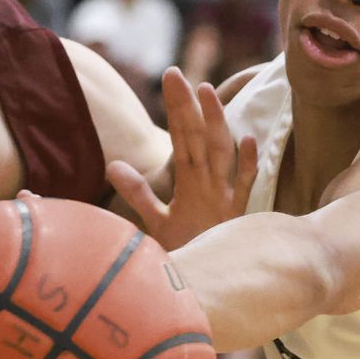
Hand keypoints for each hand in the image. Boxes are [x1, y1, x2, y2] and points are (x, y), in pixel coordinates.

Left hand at [108, 67, 256, 249]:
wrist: (212, 284)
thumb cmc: (190, 249)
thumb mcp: (158, 220)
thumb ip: (138, 192)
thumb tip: (112, 165)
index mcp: (191, 179)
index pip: (180, 134)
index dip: (175, 106)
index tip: (170, 74)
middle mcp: (208, 181)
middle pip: (196, 135)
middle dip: (187, 105)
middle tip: (175, 74)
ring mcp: (223, 195)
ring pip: (220, 152)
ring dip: (215, 123)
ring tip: (207, 93)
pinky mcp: (236, 215)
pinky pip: (244, 186)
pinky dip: (247, 165)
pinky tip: (247, 141)